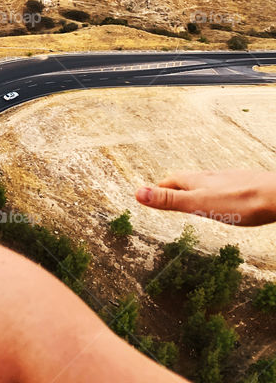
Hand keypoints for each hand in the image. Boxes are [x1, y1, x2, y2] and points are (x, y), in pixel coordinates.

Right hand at [136, 169, 275, 226]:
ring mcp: (229, 180)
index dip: (158, 189)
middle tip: (166, 196)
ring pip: (205, 183)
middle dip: (174, 188)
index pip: (169, 182)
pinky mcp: (245, 186)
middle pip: (186, 180)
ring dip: (195, 190)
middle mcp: (211, 177)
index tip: (148, 195)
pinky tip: (223, 201)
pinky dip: (215, 194)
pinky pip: (223, 188)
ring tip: (192, 199)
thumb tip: (137, 193)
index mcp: (196, 181)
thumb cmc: (241, 202)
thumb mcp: (198, 204)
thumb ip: (169, 200)